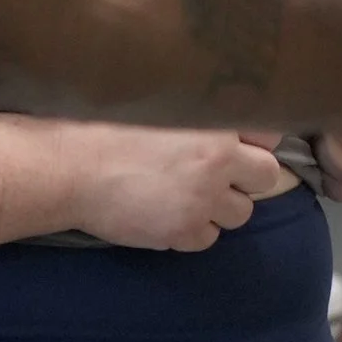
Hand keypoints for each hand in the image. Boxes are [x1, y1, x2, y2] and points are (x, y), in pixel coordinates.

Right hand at [74, 128, 293, 247]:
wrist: (72, 168)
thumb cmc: (107, 128)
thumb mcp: (160, 103)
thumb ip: (197, 109)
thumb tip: (221, 115)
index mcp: (215, 126)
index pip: (269, 135)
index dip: (255, 141)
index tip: (240, 145)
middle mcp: (218, 164)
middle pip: (267, 177)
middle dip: (248, 178)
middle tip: (221, 175)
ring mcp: (202, 201)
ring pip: (240, 214)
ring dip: (221, 207)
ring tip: (190, 196)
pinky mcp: (182, 231)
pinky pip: (208, 239)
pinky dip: (194, 230)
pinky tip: (169, 214)